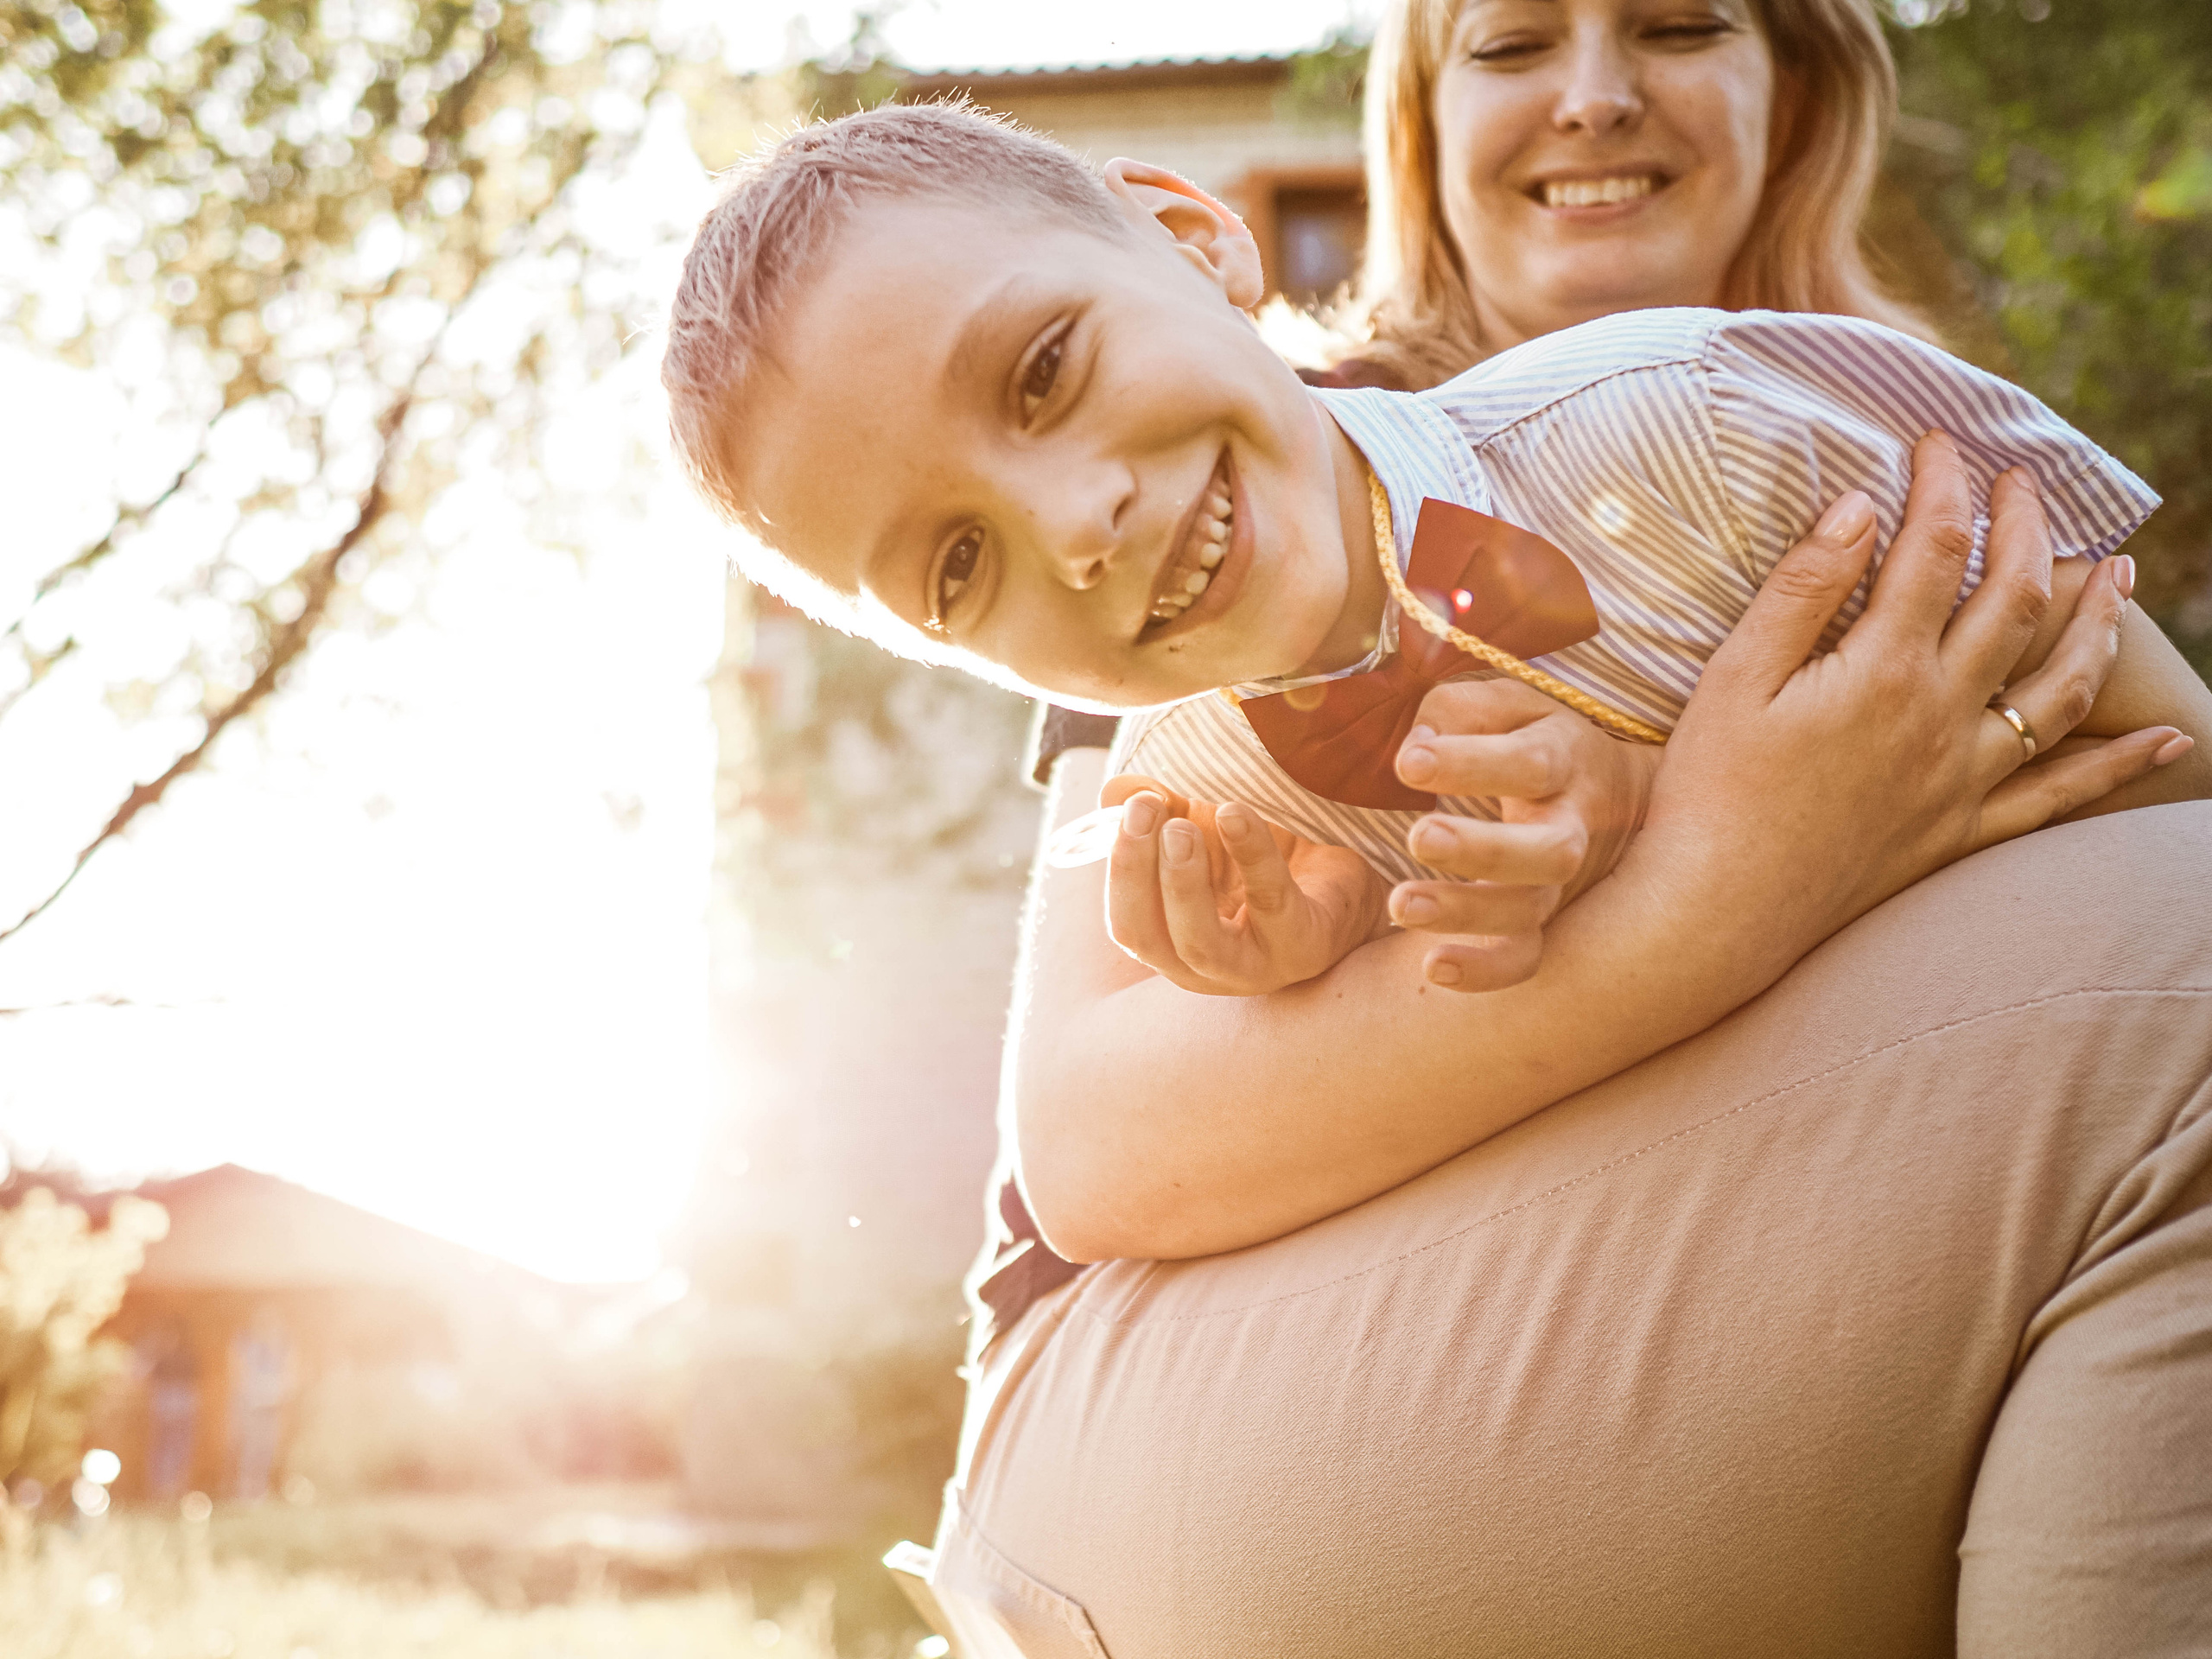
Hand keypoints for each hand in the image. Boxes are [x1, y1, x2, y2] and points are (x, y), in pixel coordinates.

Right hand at [1101, 773, 1391, 995]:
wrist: (1342, 886)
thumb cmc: (1261, 868)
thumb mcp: (1202, 833)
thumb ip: (1158, 811)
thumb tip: (1113, 792)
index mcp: (1172, 947)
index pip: (1126, 924)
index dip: (1118, 868)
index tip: (1126, 808)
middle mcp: (1205, 970)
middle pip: (1147, 939)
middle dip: (1136, 874)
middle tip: (1145, 814)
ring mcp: (1255, 968)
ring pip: (1200, 943)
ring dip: (1182, 882)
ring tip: (1182, 829)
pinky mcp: (1304, 947)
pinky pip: (1272, 901)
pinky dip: (1251, 855)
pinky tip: (1236, 815)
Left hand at [1386, 680, 1661, 991]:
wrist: (1617, 792)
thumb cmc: (1535, 738)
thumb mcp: (1509, 705)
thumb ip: (1460, 710)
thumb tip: (1415, 746)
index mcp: (1563, 758)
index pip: (1526, 762)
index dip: (1469, 764)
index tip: (1408, 763)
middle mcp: (1571, 824)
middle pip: (1547, 850)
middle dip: (1482, 848)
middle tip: (1420, 837)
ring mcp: (1562, 882)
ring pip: (1531, 909)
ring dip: (1467, 912)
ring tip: (1401, 904)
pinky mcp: (1547, 921)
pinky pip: (1526, 958)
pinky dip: (1484, 971)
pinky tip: (1432, 966)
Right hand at [1650, 432, 2185, 943]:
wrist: (1720, 912)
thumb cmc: (1710, 793)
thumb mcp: (1735, 677)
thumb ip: (1803, 589)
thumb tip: (1862, 506)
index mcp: (1882, 670)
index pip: (1934, 549)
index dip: (1944, 485)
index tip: (1939, 444)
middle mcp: (1940, 718)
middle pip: (2013, 602)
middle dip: (2029, 530)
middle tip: (2028, 483)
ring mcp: (1961, 779)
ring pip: (2058, 688)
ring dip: (2098, 623)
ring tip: (2119, 574)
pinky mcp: (1960, 833)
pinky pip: (2059, 796)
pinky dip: (2119, 766)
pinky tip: (2167, 740)